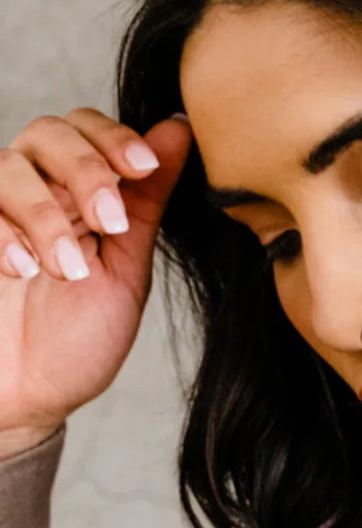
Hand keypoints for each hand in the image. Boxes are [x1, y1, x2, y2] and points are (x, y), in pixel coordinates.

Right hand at [0, 108, 193, 454]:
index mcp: (76, 194)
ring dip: (46, 215)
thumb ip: (145, 203)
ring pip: (10, 166)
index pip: (88, 129)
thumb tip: (179, 130)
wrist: (27, 398)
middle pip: (48, 132)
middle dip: (86, 169)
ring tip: (67, 270)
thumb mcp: (124, 271)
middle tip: (109, 223)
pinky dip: (3, 234)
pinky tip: (22, 270)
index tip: (144, 168)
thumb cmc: (76, 341)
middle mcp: (33, 192)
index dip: (114, 137)